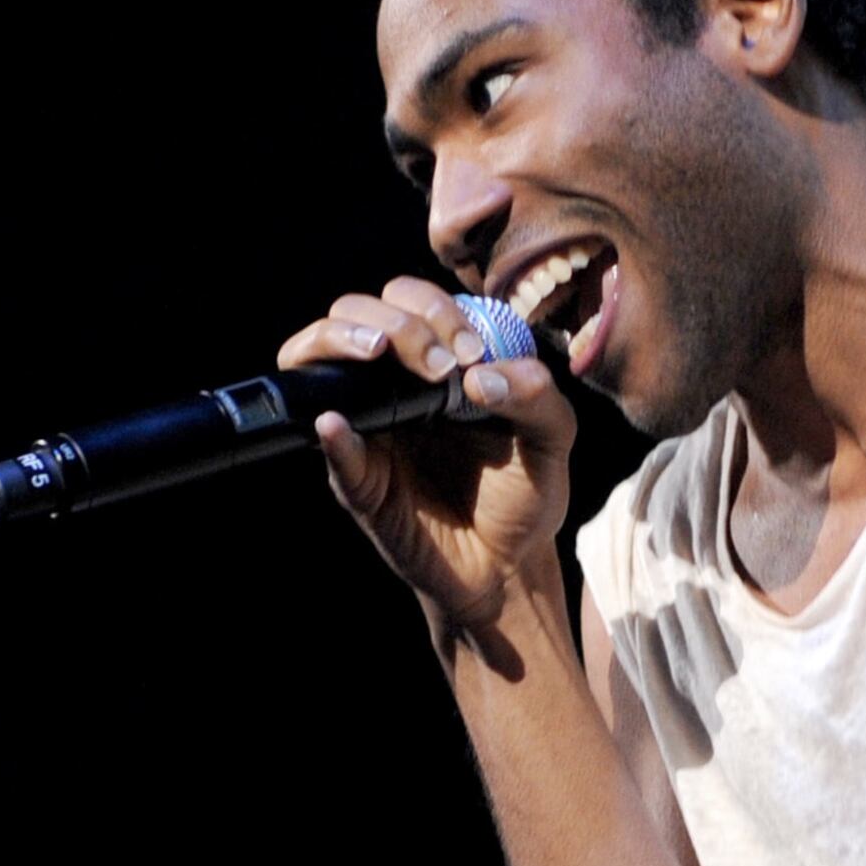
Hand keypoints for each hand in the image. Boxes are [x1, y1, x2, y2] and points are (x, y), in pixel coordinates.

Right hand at [275, 278, 572, 632]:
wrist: (509, 566)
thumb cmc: (524, 492)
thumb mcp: (552, 437)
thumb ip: (537, 395)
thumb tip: (476, 377)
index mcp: (436, 361)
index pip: (408, 299)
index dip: (435, 309)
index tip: (472, 352)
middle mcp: (391, 383)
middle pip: (356, 311)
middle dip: (398, 321)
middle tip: (442, 365)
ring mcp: (367, 427)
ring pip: (313, 355)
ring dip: (341, 339)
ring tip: (378, 354)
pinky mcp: (356, 479)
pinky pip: (329, 449)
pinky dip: (330, 432)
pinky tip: (337, 423)